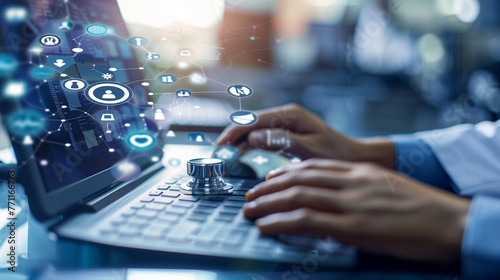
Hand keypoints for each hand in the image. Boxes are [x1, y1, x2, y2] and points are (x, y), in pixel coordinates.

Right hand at [216, 104, 395, 168]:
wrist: (354, 156)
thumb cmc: (336, 154)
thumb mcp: (310, 149)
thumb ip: (281, 141)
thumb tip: (253, 138)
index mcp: (290, 115)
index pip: (253, 120)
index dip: (233, 133)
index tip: (220, 147)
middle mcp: (285, 115)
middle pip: (250, 123)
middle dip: (232, 137)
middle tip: (216, 155)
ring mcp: (285, 123)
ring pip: (254, 130)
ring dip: (238, 142)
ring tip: (223, 157)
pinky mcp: (286, 133)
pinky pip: (262, 138)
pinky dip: (249, 146)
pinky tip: (239, 155)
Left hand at [243, 159, 469, 261]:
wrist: (449, 221)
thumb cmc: (423, 209)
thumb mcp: (387, 188)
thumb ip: (360, 188)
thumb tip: (338, 197)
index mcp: (359, 172)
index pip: (313, 167)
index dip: (286, 173)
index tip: (270, 180)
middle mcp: (350, 182)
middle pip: (299, 178)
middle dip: (270, 187)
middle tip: (251, 195)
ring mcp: (350, 203)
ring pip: (297, 196)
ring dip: (268, 203)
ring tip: (249, 210)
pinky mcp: (353, 227)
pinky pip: (306, 221)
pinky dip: (281, 222)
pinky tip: (265, 227)